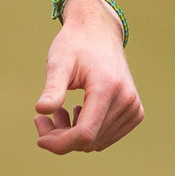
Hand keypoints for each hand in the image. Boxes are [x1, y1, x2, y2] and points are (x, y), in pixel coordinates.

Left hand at [34, 0, 143, 151]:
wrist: (99, 32)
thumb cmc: (75, 45)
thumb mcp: (58, 62)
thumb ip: (52, 87)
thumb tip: (41, 110)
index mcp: (107, 88)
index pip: (85, 134)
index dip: (60, 143)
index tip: (39, 139)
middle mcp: (126, 101)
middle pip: (89, 140)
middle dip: (60, 137)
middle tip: (40, 120)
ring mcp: (134, 108)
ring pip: (97, 142)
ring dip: (72, 135)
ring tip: (58, 112)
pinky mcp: (135, 112)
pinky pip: (106, 136)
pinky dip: (87, 132)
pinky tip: (76, 112)